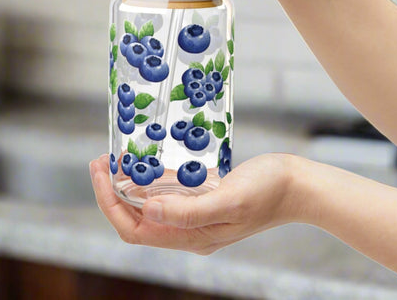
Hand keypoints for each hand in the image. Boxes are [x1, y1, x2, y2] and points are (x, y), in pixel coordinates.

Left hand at [89, 152, 299, 254]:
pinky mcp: (203, 196)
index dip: (111, 203)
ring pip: (150, 203)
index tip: (100, 173)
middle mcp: (188, 228)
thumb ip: (187, 211)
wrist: (297, 185)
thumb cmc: (268, 192)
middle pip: (137, 217)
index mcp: (191, 236)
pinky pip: (169, 191)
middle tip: (101, 161)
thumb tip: (145, 211)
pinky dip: (151, 178)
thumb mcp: (228, 200)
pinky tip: (142, 163)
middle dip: (113, 191)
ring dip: (130, 183)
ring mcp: (195, 212)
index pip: (135, 229)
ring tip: (115, 159)